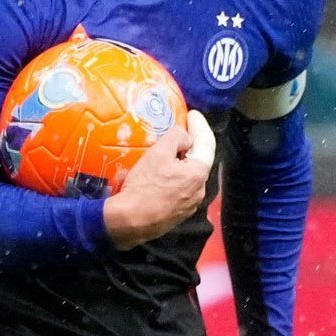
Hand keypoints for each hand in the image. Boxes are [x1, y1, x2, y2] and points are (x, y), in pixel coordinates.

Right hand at [104, 110, 215, 249]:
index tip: (192, 114)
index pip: (206, 143)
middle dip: (192, 143)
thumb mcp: (158, 153)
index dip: (200, 125)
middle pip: (199, 160)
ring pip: (189, 175)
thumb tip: (186, 136)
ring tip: (170, 150)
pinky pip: (180, 188)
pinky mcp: (178, 214)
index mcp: (198, 174)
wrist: (129, 222)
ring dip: (182, 161)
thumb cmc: (143, 186)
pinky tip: (163, 173)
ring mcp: (190, 205)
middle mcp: (200, 191)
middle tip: (181, 129)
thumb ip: (176, 136)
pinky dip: (175, 176)